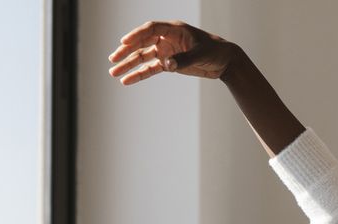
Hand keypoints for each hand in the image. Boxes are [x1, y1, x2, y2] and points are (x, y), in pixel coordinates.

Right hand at [108, 20, 239, 85]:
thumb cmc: (215, 52)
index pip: (150, 29)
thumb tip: (166, 64)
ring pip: (143, 57)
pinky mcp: (168, 63)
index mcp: (174, 29)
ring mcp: (166, 51)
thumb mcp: (200, 55)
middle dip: (127, 51)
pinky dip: (139, 74)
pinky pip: (150, 69)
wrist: (225, 61)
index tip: (124, 42)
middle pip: (142, 43)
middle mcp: (167, 38)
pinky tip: (127, 80)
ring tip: (113, 72)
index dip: (136, 35)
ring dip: (129, 64)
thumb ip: (183, 60)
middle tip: (113, 59)